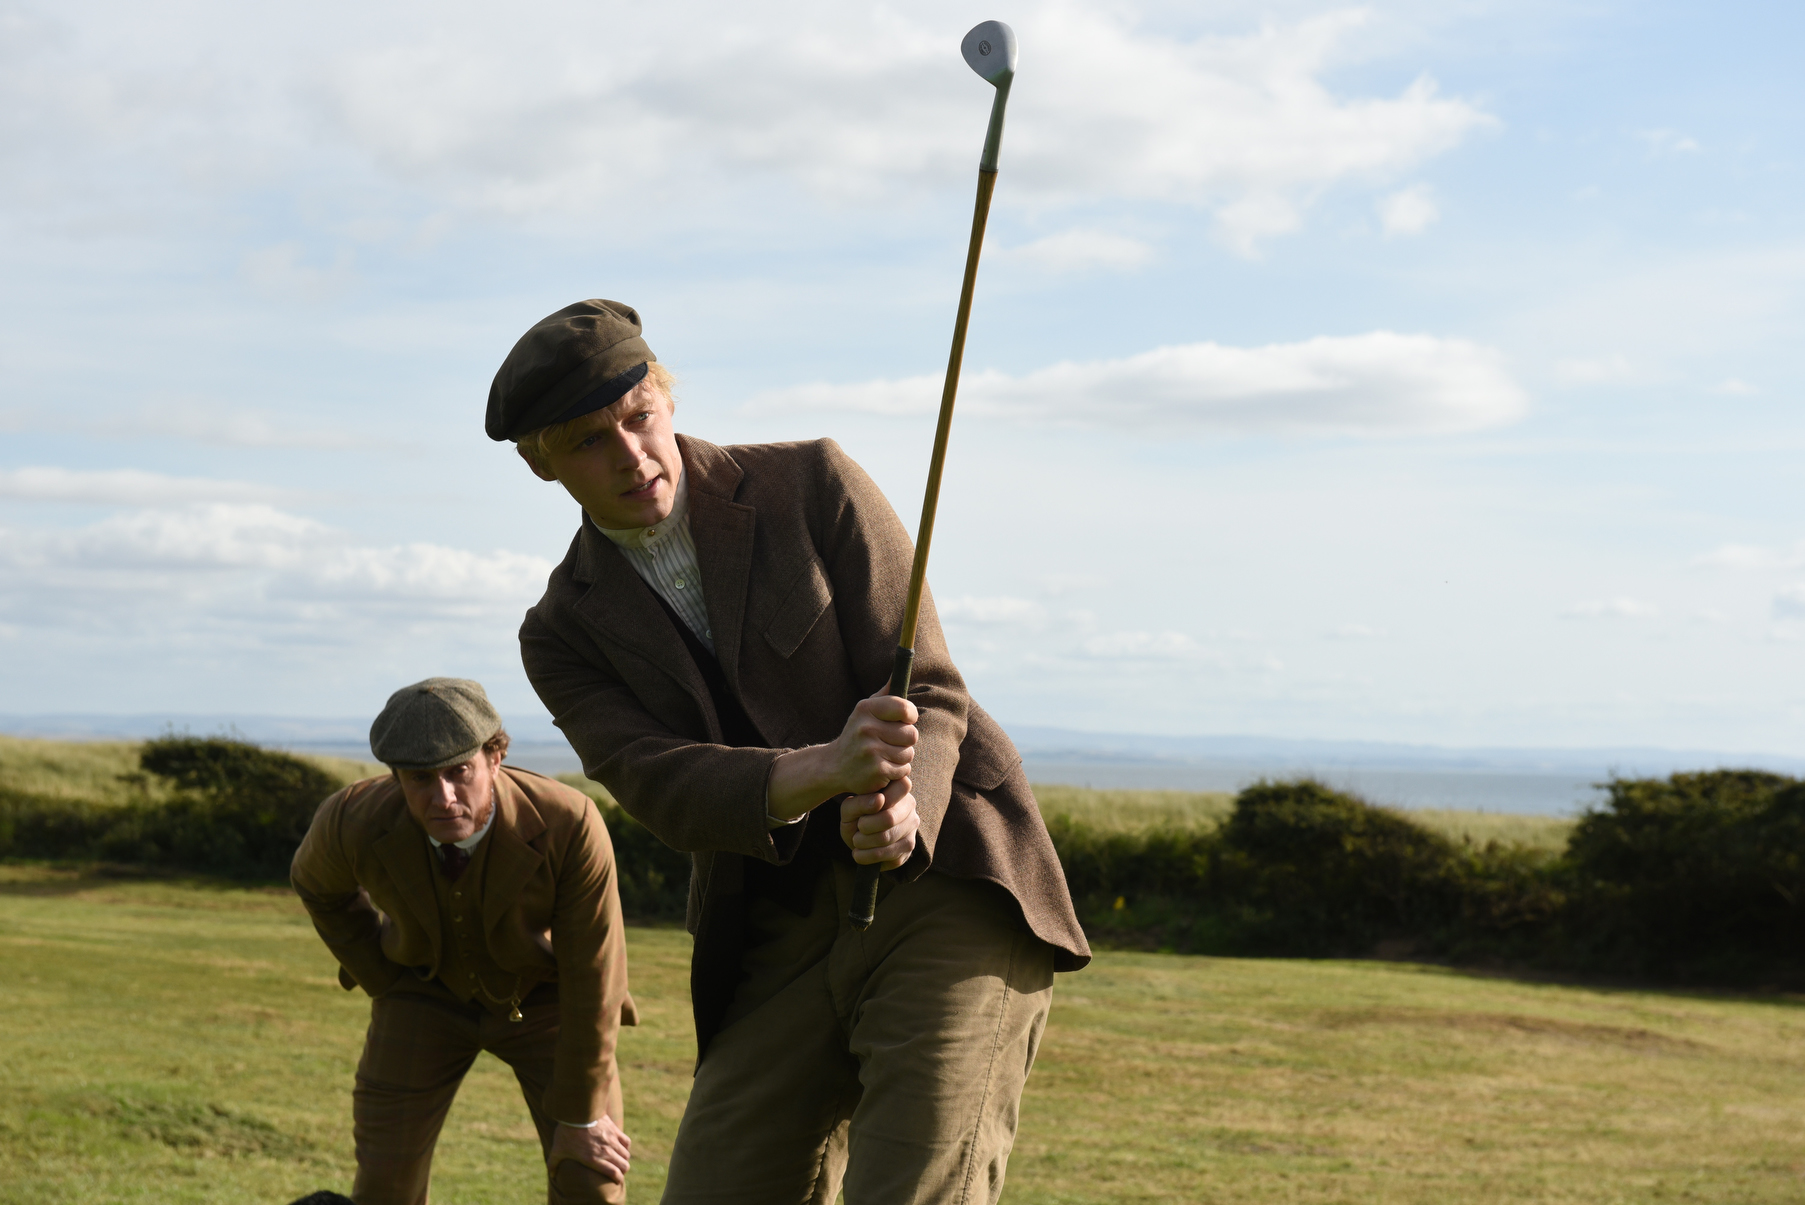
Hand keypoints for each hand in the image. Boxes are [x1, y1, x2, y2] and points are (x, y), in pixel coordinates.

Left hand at [548, 1116, 631, 1183]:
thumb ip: (553, 1163)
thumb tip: (551, 1174)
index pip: (614, 1173)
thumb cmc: (567, 1131)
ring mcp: (612, 1140)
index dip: (618, 1179)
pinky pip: (626, 1141)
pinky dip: (625, 1147)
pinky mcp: (614, 1129)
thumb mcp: (557, 1149)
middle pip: (624, 1165)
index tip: (616, 1181)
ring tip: (619, 1161)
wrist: (577, 1111)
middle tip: (618, 1172)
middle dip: (622, 1171)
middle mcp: (606, 1151)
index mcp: (594, 1159)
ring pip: (626, 1155)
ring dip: (624, 1159)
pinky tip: (620, 1147)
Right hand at [768, 687, 918, 821]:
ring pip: (908, 753)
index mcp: (866, 709)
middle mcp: (866, 728)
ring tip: (885, 755)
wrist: (834, 765)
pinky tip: (882, 767)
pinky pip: (903, 769)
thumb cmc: (858, 733)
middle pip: (911, 734)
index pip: (904, 708)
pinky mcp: (875, 771)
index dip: (910, 715)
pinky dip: (897, 771)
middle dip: (906, 740)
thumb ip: (886, 693)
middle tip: (892, 741)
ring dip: (902, 756)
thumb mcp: (866, 710)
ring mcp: (870, 751)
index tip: (907, 719)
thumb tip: (901, 669)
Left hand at [839, 777, 917, 869]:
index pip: (899, 788)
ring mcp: (912, 828)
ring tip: (856, 840)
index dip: (876, 802)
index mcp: (898, 787)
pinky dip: (868, 856)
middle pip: (889, 819)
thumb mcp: (850, 807)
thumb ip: (861, 801)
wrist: (857, 837)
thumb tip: (880, 799)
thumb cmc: (855, 817)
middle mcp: (910, 806)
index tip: (863, 809)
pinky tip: (861, 852)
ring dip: (864, 843)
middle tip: (858, 828)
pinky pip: (889, 856)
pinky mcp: (909, 848)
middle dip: (865, 827)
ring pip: (886, 838)